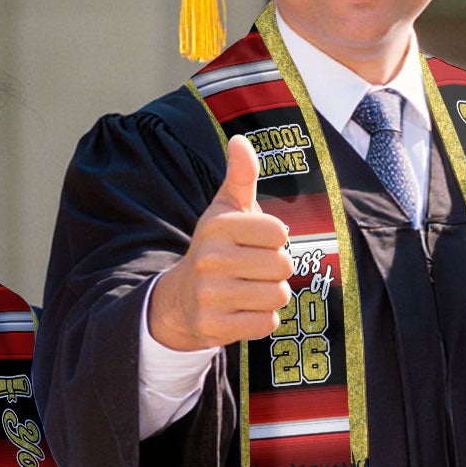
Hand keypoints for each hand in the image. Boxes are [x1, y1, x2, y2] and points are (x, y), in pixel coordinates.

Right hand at [146, 134, 294, 351]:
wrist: (182, 298)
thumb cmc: (216, 248)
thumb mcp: (226, 210)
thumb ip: (241, 176)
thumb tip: (240, 140)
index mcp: (218, 226)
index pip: (279, 232)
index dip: (275, 240)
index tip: (256, 242)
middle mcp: (211, 258)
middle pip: (283, 266)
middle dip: (276, 270)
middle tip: (254, 270)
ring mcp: (210, 295)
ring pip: (278, 296)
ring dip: (271, 295)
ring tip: (249, 289)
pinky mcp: (214, 326)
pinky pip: (266, 324)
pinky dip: (262, 320)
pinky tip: (243, 310)